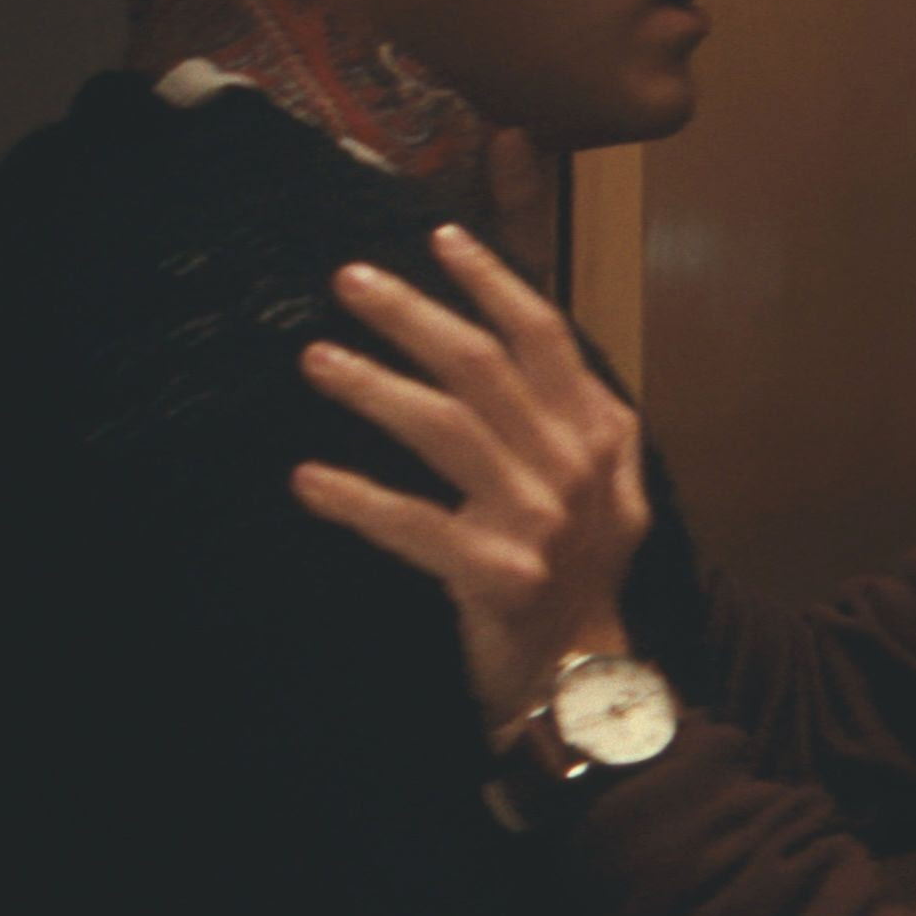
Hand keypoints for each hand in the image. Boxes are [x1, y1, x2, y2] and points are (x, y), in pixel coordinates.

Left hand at [291, 223, 646, 725]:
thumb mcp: (608, 487)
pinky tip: (307, 480)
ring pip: (446, 430)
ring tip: (315, 359)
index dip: (491, 282)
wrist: (583, 678)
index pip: (543, 337)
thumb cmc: (579, 574)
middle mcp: (573, 468)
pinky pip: (412, 525)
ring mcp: (538, 522)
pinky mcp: (495, 576)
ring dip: (374, 388)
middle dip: (413, 315)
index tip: (439, 237)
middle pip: (484, 367)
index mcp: (600, 436)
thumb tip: (527, 339)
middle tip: (348, 280)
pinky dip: (357, 501)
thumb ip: (582, 416)